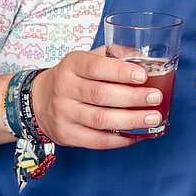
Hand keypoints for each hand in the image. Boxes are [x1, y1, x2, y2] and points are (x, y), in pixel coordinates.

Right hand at [29, 46, 166, 148]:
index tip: (143, 76)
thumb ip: (114, 55)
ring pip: (100, 120)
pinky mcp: (66, 135)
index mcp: (72, 64)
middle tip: (155, 97)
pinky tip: (136, 135)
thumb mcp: (87, 58)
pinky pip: (96, 141)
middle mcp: (64, 88)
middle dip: (132, 97)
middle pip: (101, 95)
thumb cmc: (74, 77)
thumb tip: (144, 57)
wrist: (39, 100)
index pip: (97, 67)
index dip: (121, 72)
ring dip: (130, 120)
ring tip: (153, 118)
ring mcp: (63, 114)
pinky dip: (119, 140)